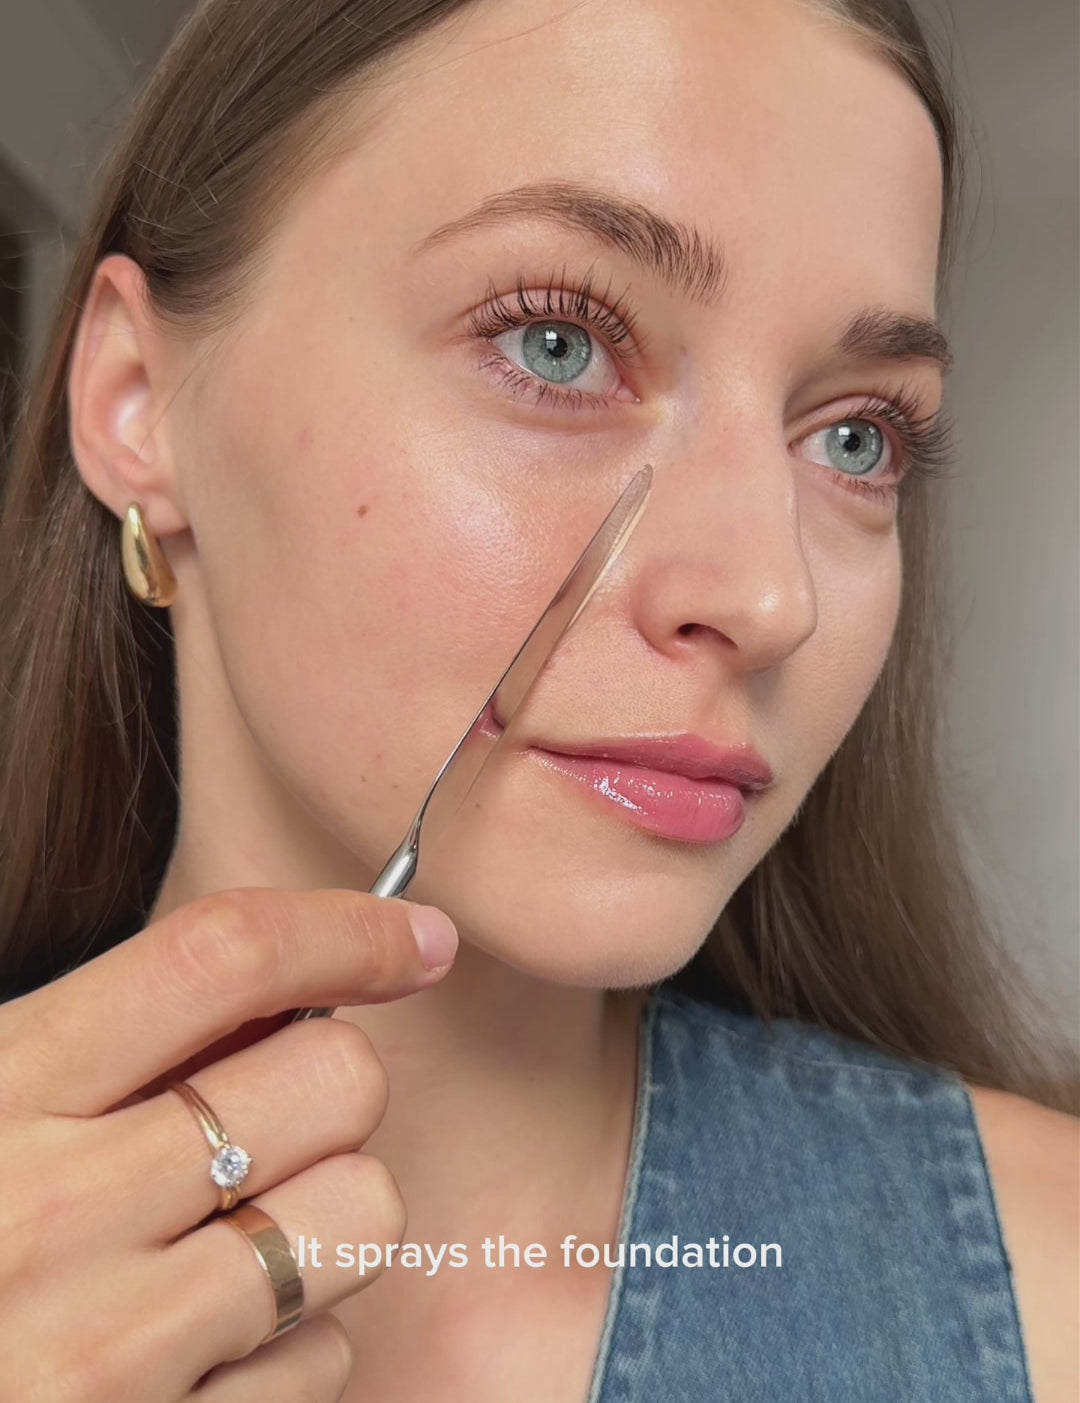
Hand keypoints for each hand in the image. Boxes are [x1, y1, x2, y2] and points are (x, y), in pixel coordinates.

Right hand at [0, 886, 457, 1401]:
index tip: (413, 936)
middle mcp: (56, 1213)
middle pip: (331, 1080)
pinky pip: (324, 1359)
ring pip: (360, 1214)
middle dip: (332, 1089)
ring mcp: (111, 1351)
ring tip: (237, 1239)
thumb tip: (284, 985)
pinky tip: (204, 1353)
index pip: (221, 956)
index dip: (345, 926)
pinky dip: (292, 1347)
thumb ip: (92, 1047)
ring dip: (328, 1216)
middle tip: (269, 1123)